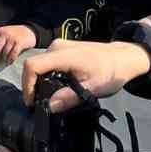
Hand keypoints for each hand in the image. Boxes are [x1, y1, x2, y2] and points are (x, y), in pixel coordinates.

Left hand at [0, 25, 36, 63]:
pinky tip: (11, 62)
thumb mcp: (8, 32)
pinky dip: (11, 59)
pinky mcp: (19, 43)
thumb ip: (2, 38)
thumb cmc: (18, 33)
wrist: (31, 30)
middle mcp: (5, 33)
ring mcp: (12, 38)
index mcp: (1, 30)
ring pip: (5, 52)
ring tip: (5, 62)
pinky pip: (13, 54)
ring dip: (4, 59)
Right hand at [21, 39, 150, 112]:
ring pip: (40, 64)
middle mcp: (57, 46)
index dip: (27, 85)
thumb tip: (49, 106)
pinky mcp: (63, 48)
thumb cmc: (110, 72)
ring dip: (40, 81)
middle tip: (39, 104)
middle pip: (34, 65)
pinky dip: (46, 75)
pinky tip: (57, 87)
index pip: (33, 65)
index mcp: (63, 54)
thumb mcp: (93, 89)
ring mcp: (60, 45)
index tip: (32, 103)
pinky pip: (47, 62)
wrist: (123, 57)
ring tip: (49, 98)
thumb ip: (70, 97)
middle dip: (33, 86)